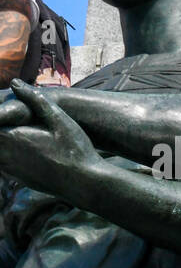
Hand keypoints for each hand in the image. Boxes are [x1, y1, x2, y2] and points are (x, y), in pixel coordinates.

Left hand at [0, 79, 100, 195]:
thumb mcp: (60, 120)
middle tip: (33, 131)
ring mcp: (10, 168)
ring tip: (28, 137)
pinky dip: (10, 155)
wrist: (85, 185)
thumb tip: (15, 83)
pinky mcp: (18, 178)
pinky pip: (5, 163)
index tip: (9, 113)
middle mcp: (5, 153)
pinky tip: (28, 150)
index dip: (2, 116)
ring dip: (6, 143)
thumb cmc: (76, 150)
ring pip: (0, 152)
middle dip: (4, 127)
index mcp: (11, 135)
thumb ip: (36, 100)